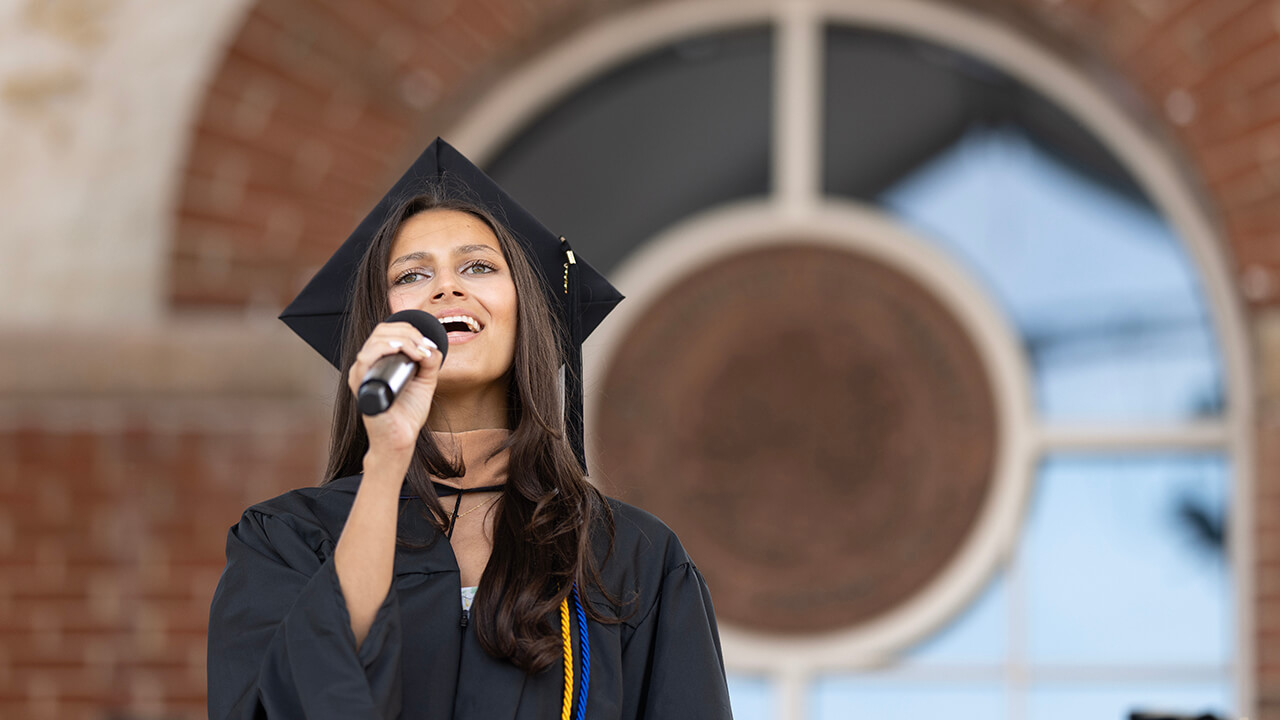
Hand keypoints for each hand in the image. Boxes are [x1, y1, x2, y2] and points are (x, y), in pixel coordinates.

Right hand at [346, 321, 442, 454]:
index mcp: (379, 362)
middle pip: (381, 331)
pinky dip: (383, 349)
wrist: (401, 439)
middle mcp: (368, 365)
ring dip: (402, 340)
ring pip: (375, 341)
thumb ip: (430, 362)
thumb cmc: (408, 414)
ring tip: (418, 353)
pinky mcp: (361, 386)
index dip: (409, 330)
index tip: (427, 344)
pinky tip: (400, 351)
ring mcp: (362, 375)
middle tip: (424, 348)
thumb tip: (431, 346)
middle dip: (408, 333)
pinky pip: (365, 359)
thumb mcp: (425, 381)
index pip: (387, 331)